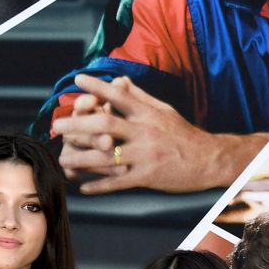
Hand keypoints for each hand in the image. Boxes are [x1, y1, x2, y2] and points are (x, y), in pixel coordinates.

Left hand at [51, 74, 268, 193]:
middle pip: (105, 125)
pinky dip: (99, 186)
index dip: (97, 86)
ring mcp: (145, 156)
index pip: (118, 96)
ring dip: (82, 158)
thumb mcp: (164, 111)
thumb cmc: (184, 134)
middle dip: (78, 125)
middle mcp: (144, 132)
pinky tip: (83, 187)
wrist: (209, 160)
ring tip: (63, 160)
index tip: (78, 80)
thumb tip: (120, 81)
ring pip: (107, 156)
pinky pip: (119, 181)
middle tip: (59, 125)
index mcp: (147, 114)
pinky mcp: (148, 177)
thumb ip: (140, 97)